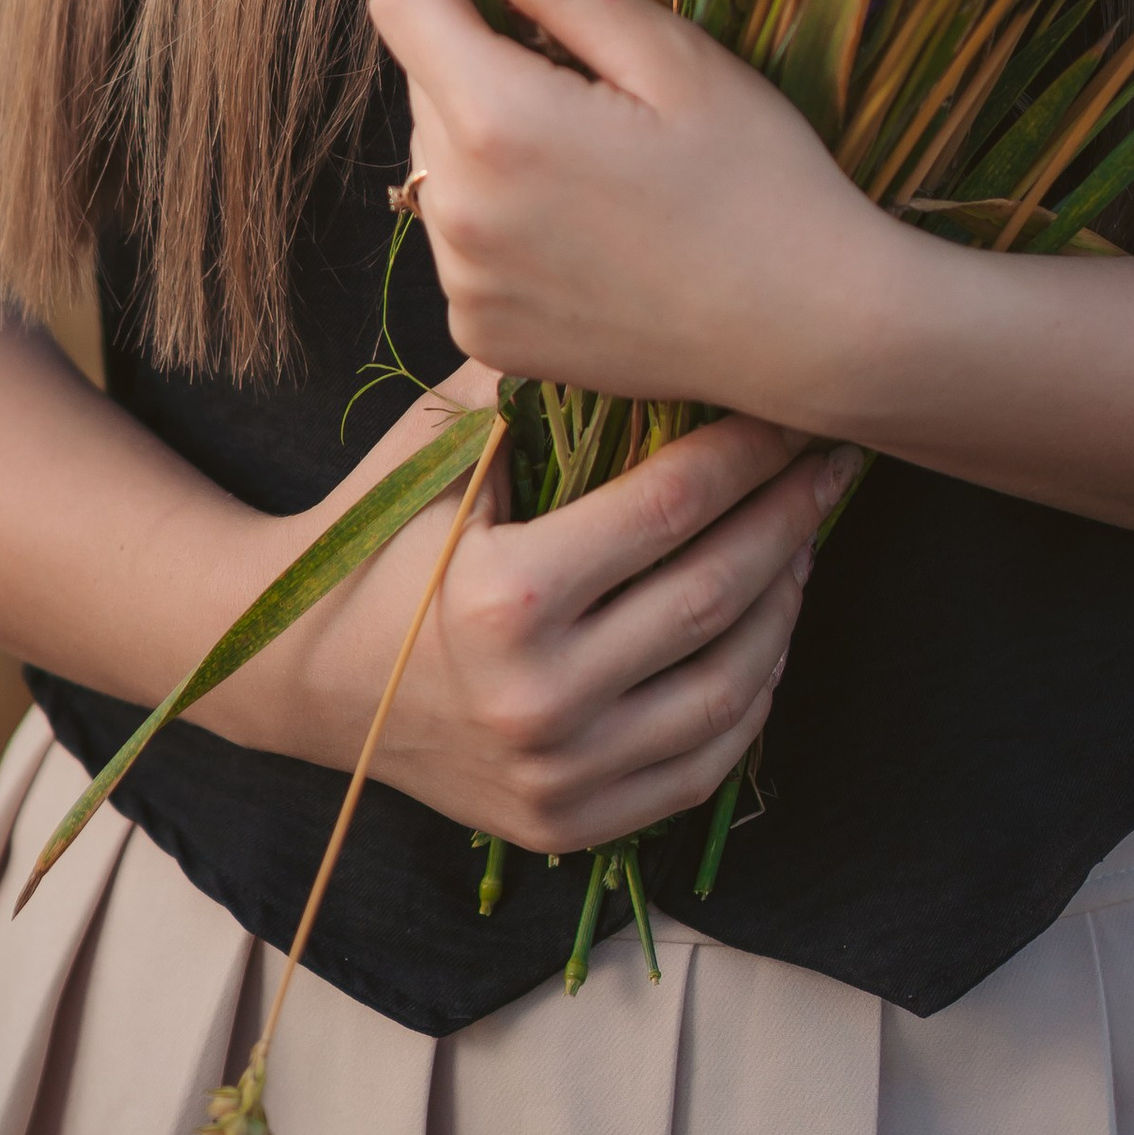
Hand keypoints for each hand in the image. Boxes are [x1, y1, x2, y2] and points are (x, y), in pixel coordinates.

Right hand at [261, 362, 856, 852]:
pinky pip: (701, 766)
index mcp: (508, 595)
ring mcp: (561, 774)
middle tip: (834, 463)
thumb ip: (534, 377)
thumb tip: (646, 311)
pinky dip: (752, 694)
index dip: (748, 451)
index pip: (669, 508)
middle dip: (789, 516)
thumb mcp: (439, 444)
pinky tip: (767, 629)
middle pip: (713, 595)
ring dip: (784, 604)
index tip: (793, 409)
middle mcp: (540, 698)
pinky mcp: (569, 823)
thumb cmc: (379, 534)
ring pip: (727, 688)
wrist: (299, 672)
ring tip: (803, 537)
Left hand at [365, 0, 900, 418]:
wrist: (814, 330)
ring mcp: (463, 285)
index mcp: (496, 121)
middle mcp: (456, 211)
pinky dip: (508, 221)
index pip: (400, 1)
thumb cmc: (760, 178)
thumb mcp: (668, 54)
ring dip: (495, 142)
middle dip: (489, 58)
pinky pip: (462, 244)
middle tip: (600, 84)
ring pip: (441, 164)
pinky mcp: (483, 338)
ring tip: (604, 165)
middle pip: (424, 82)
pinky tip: (594, 232)